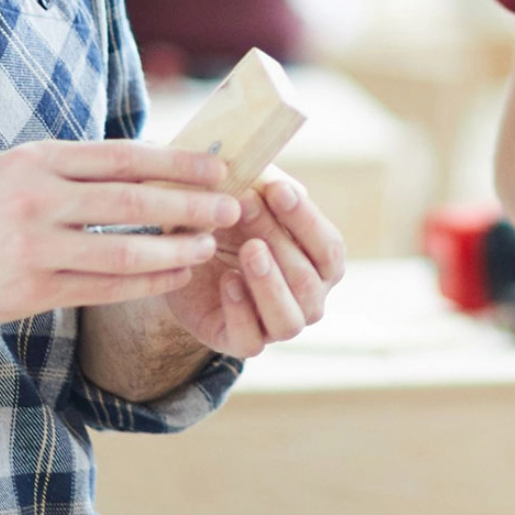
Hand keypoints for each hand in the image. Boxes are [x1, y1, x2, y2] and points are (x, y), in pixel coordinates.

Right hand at [0, 140, 241, 329]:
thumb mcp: (14, 168)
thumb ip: (69, 167)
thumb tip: (142, 163)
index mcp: (36, 161)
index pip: (121, 157)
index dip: (173, 162)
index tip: (215, 166)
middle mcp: (37, 200)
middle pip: (130, 202)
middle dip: (187, 205)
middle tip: (229, 206)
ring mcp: (34, 249)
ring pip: (122, 252)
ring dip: (173, 251)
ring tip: (209, 247)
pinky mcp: (32, 292)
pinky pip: (102, 289)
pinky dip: (145, 284)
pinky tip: (174, 276)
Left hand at [162, 167, 345, 358]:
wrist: (184, 259)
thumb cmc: (230, 222)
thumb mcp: (245, 196)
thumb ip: (262, 185)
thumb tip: (266, 173)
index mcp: (319, 264)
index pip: (329, 248)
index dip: (306, 219)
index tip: (276, 188)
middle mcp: (307, 298)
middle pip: (306, 278)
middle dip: (277, 239)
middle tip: (246, 205)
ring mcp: (276, 324)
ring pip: (290, 319)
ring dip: (269, 281)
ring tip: (249, 249)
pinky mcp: (241, 341)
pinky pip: (251, 340)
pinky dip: (241, 310)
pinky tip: (228, 281)